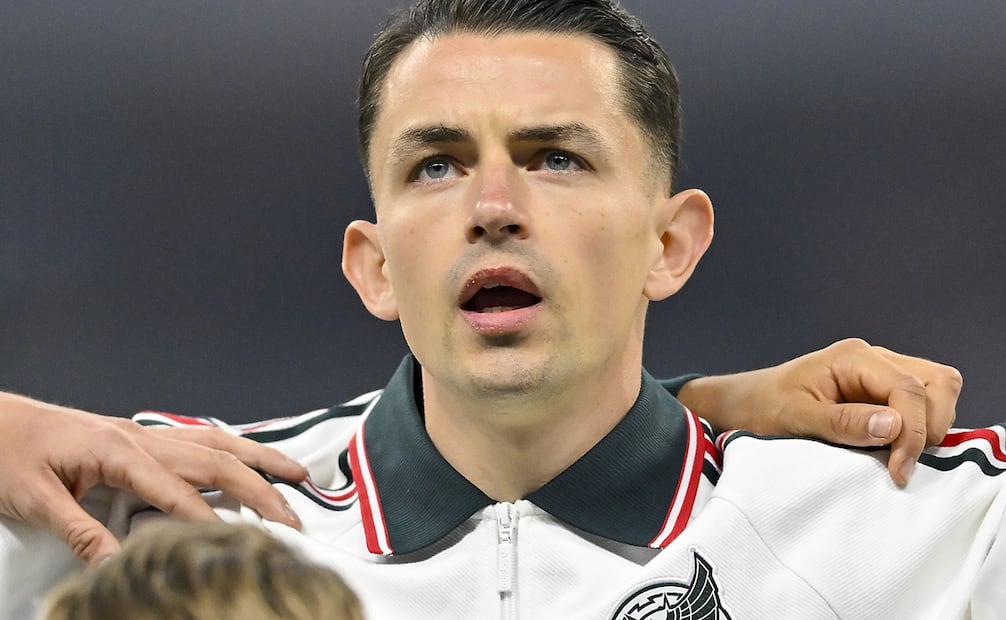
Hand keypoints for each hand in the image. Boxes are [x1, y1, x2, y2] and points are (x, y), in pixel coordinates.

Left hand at [0, 393, 306, 563]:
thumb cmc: (6, 452)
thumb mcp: (35, 499)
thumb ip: (81, 532)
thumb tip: (120, 565)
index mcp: (118, 450)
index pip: (179, 492)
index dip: (210, 520)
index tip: (239, 544)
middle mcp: (139, 438)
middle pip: (216, 461)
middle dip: (259, 489)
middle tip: (291, 517)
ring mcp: (141, 433)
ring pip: (216, 442)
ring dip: (259, 458)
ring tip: (295, 474)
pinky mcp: (136, 436)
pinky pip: (198, 439)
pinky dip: (232, 448)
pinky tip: (245, 458)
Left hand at [677, 338, 960, 485]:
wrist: (744, 404)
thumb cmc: (763, 407)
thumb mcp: (796, 419)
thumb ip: (843, 422)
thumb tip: (894, 425)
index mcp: (853, 357)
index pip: (908, 389)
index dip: (913, 433)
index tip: (898, 471)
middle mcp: (873, 358)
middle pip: (936, 384)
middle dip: (930, 427)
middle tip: (901, 465)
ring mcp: (880, 373)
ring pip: (936, 391)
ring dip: (929, 426)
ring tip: (901, 458)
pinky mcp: (880, 392)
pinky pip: (921, 404)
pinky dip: (920, 428)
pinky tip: (896, 451)